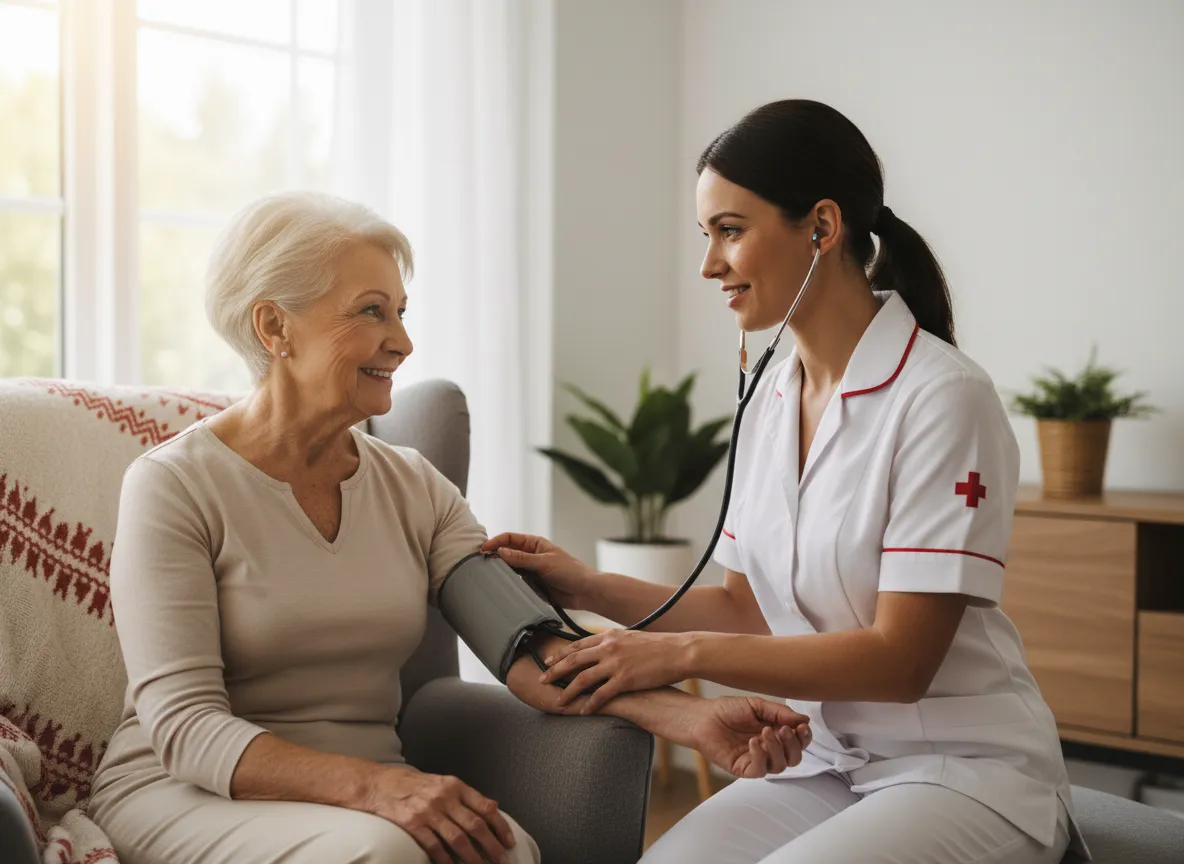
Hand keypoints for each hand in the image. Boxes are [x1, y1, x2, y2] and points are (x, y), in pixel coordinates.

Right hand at [361, 765, 516, 863]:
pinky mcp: (413, 824)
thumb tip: (493, 806)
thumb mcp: (444, 782)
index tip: (509, 841)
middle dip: (492, 846)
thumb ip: (467, 796)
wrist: (381, 784)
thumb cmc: (415, 784)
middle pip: (475, 825)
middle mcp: (445, 797)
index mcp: (455, 786)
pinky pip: (434, 846)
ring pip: (457, 838)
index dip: (500, 826)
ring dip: (473, 857)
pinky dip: (445, 859)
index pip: (485, 807)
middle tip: (502, 860)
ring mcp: (428, 811)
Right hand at [482, 532, 596, 609]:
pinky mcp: (532, 585)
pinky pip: (516, 583)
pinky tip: (501, 586)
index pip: (510, 538)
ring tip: (488, 575)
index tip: (484, 549)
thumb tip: (501, 551)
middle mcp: (531, 556)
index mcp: (535, 544)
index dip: (496, 542)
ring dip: (501, 571)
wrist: (584, 592)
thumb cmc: (571, 572)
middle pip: (507, 553)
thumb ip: (522, 559)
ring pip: (510, 569)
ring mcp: (530, 570)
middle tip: (481, 563)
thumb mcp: (545, 562)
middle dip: (495, 556)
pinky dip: (508, 584)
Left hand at [540, 629, 690, 712]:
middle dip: (555, 671)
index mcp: (609, 636)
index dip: (561, 654)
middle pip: (573, 660)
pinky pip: (601, 694)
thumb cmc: (659, 647)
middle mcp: (608, 647)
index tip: (548, 661)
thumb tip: (603, 649)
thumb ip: (615, 643)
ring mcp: (615, 663)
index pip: (578, 645)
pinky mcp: (625, 679)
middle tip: (541, 680)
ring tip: (557, 701)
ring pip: (582, 678)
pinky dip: (589, 704)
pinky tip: (583, 711)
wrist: (679, 651)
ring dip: (567, 691)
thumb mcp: (632, 638)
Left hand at [691, 696, 810, 778]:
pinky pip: (760, 770)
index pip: (799, 743)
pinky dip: (760, 756)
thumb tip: (804, 719)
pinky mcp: (743, 769)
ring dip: (777, 749)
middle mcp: (769, 750)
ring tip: (765, 731)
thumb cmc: (728, 710)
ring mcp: (757, 760)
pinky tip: (753, 742)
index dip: (805, 737)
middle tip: (785, 729)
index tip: (802, 726)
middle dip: (793, 745)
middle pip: (794, 758)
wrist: (703, 716)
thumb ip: (780, 712)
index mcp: (776, 734)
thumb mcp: (757, 705)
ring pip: (780, 766)